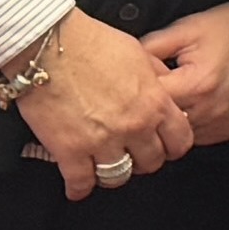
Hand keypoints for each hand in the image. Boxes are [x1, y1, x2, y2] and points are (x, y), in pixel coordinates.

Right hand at [5, 14, 187, 202]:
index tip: (163, 146)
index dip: (172, 146)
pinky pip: (80, 182)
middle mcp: (134, 126)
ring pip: (119, 176)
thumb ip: (155, 76)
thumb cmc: (89, 41)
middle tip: (132, 155)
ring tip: (105, 168)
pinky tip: (77, 187)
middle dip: (143, 160)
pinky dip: (78, 188)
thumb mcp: (138, 52)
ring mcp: (102, 141)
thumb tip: (164, 85)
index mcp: (154, 102)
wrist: (47, 44)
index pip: (180, 141)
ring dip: (113, 174)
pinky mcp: (70, 150)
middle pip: (151, 162)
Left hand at [143, 0, 228, 152]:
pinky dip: (192, 122)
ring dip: (172, 119)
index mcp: (198, 84)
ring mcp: (226, 123)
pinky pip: (201, 135)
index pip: (149, 102)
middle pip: (162, 123)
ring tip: (176, 94)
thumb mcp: (184, 29)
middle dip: (153, 107)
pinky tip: (193, 102)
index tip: (134, 82)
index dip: (137, 90)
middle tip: (154, 88)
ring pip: (180, 134)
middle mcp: (214, 109)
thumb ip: (149, 49)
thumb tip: (126, 66)